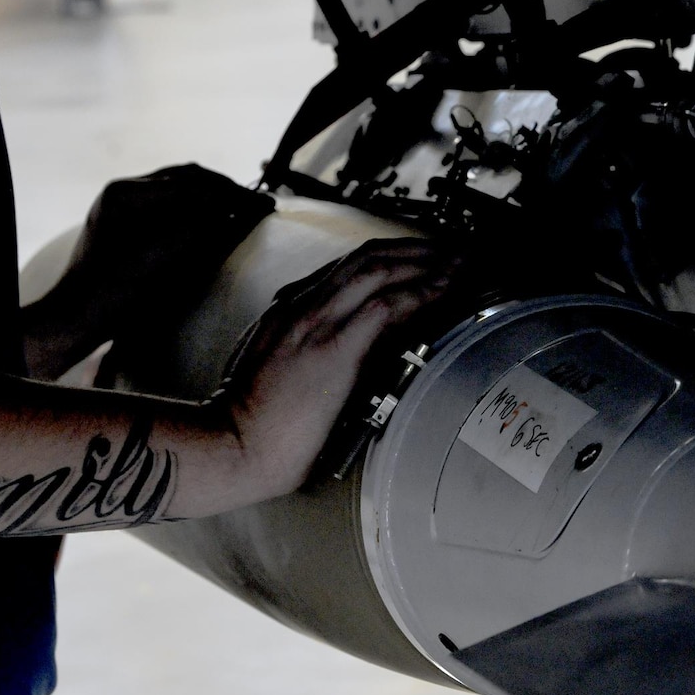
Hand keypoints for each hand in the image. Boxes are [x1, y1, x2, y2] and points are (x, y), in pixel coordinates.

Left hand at [22, 164, 274, 379]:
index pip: (194, 185)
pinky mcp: (124, 220)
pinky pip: (168, 203)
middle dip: (225, 191)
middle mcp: (122, 190)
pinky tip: (214, 221)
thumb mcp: (170, 259)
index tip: (267, 206)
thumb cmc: (119, 296)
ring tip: (242, 211)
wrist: (77, 321)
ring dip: (212, 197)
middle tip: (259, 206)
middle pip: (187, 178)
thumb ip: (210, 229)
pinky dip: (195, 208)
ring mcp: (121, 203)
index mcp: (127, 193)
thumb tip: (253, 208)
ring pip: (179, 187)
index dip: (233, 195)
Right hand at [202, 238, 455, 503]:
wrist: (232, 446)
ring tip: (462, 262)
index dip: (390, 255)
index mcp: (289, 309)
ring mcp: (316, 323)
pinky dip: (421, 291)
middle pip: (368, 257)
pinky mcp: (333, 348)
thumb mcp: (274, 367)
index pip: (347, 266)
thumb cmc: (255, 422)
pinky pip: (386, 306)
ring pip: (380, 271)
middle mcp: (302, 305)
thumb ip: (304, 346)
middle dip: (416, 248)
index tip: (420, 256)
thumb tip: (349, 349)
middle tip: (453, 250)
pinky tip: (447, 288)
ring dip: (427, 262)